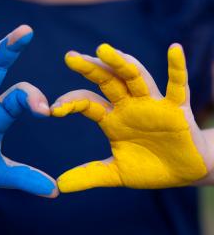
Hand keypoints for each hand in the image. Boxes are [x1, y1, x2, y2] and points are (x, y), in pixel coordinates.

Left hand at [51, 43, 213, 191]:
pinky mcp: (177, 109)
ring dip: (120, 63)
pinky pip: (178, 86)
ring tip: (103, 49)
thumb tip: (59, 185)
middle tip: (70, 57)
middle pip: (107, 81)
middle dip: (90, 69)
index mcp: (111, 119)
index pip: (86, 103)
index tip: (52, 109)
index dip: (70, 103)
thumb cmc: (149, 168)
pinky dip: (176, 68)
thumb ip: (90, 175)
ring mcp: (152, 104)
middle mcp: (128, 106)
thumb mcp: (116, 174)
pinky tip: (174, 49)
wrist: (182, 173)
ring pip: (135, 77)